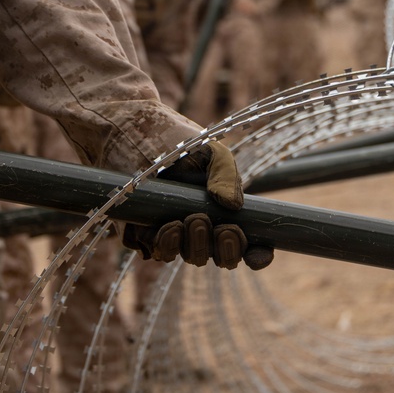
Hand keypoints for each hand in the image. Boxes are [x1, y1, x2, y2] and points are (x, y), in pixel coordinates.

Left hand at [122, 142, 273, 269]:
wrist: (134, 134)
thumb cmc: (179, 143)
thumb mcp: (212, 153)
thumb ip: (226, 175)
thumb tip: (232, 206)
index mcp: (227, 211)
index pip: (251, 244)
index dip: (259, 255)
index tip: (258, 254)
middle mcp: (205, 228)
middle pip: (224, 257)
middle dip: (227, 248)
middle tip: (224, 228)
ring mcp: (177, 234)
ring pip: (194, 257)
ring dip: (199, 245)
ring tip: (194, 218)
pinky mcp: (147, 235)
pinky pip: (162, 252)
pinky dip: (170, 243)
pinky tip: (172, 226)